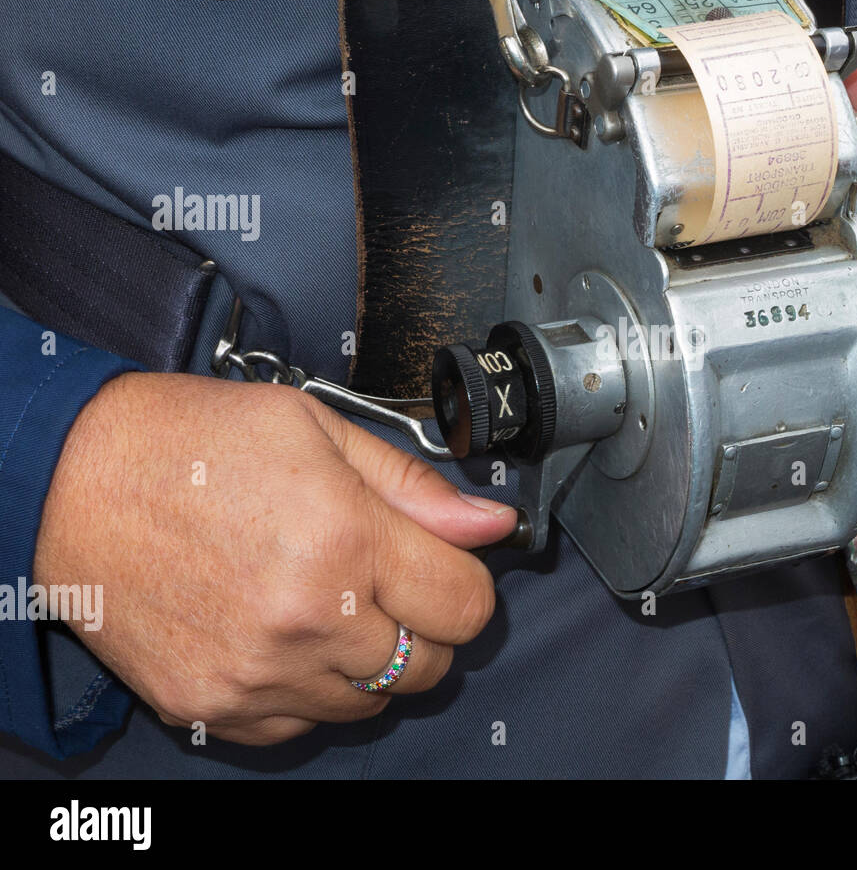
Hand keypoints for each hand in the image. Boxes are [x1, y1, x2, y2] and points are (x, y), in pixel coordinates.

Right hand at [34, 371, 516, 744]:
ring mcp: (258, 673)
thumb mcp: (316, 429)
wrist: (68, 482)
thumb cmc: (190, 444)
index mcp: (344, 540)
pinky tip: (282, 635)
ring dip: (368, 660)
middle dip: (423, 622)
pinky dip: (309, 690)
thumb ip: (414, 487)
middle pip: (430, 664)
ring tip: (324, 602)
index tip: (440, 563)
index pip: (467, 606)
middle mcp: (307, 619)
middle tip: (380, 579)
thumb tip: (490, 525)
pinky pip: (302, 726)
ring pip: (371, 703)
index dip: (464, 580)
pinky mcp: (213, 706)